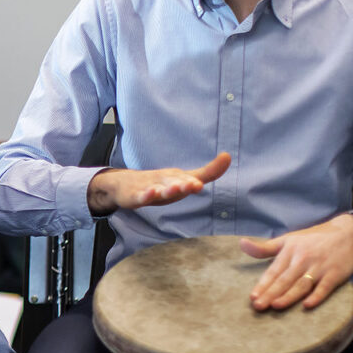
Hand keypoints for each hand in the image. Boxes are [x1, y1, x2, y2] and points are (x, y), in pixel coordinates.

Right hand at [87, 152, 230, 214]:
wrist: (124, 184)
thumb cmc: (160, 183)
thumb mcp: (185, 179)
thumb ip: (209, 172)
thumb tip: (228, 156)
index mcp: (178, 177)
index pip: (192, 177)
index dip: (203, 176)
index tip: (218, 165)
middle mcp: (165, 180)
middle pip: (177, 182)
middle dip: (186, 184)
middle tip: (196, 185)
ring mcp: (150, 187)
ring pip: (161, 189)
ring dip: (169, 188)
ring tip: (177, 188)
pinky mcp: (136, 196)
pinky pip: (142, 196)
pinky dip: (146, 195)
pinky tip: (151, 193)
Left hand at [241, 215, 352, 310]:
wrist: (348, 233)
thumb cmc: (314, 239)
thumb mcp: (288, 239)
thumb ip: (265, 247)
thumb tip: (241, 244)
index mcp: (290, 251)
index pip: (273, 271)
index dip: (263, 284)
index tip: (253, 297)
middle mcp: (303, 259)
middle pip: (285, 279)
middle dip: (271, 293)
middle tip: (258, 306)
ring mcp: (320, 267)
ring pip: (302, 284)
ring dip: (289, 295)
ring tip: (276, 305)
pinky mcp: (336, 273)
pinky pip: (325, 287)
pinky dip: (317, 296)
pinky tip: (307, 305)